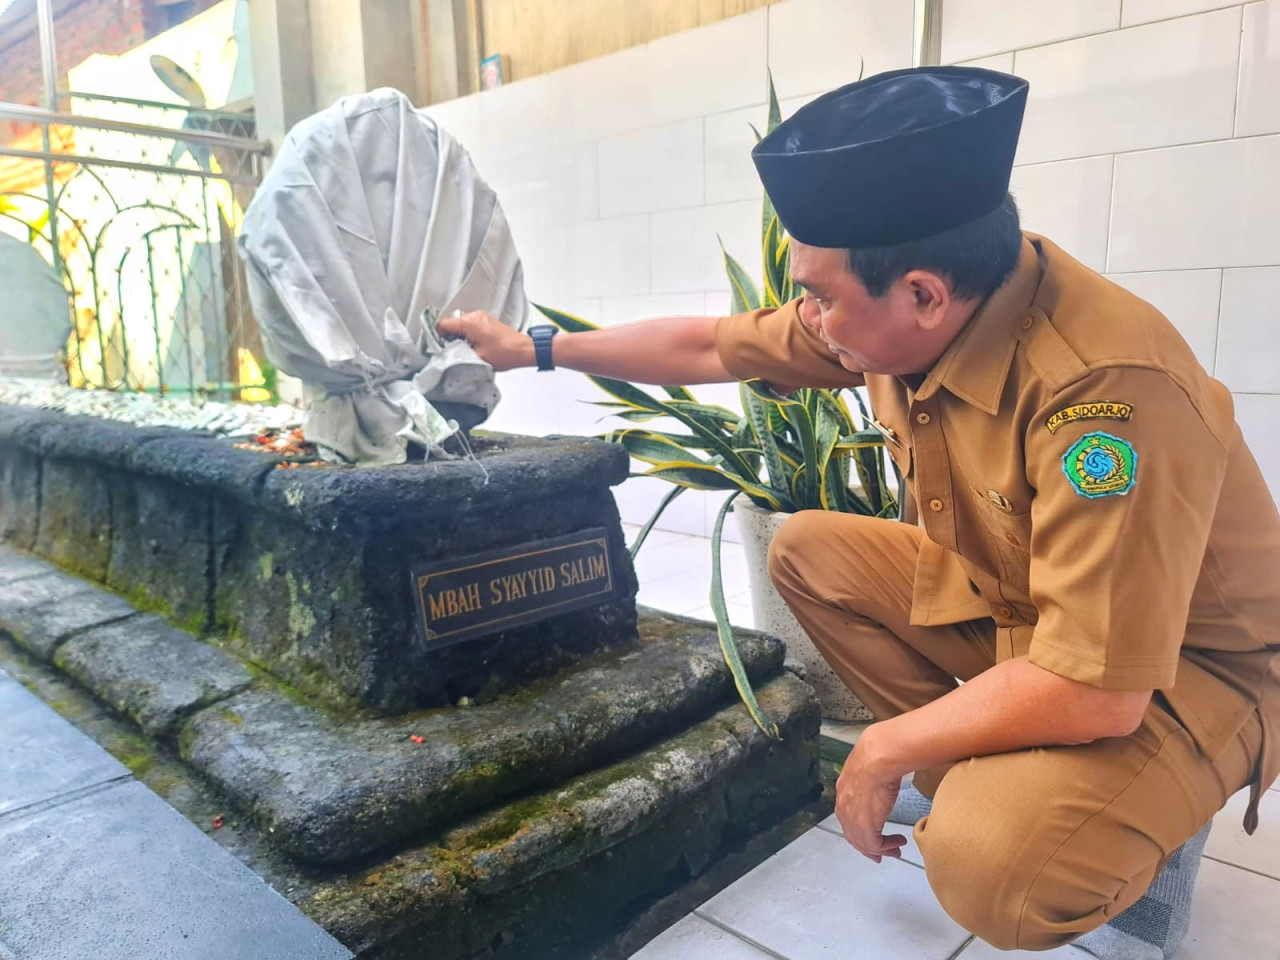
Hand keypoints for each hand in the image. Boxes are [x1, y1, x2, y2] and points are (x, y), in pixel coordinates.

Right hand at [436, 311, 533, 371]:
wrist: (523, 350)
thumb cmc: (505, 353)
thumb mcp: (476, 357)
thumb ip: (458, 354)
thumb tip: (446, 354)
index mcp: (470, 322)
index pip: (443, 324)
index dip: (437, 337)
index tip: (437, 347)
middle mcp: (475, 316)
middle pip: (451, 324)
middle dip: (448, 338)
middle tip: (449, 352)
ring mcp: (481, 317)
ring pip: (460, 325)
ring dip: (457, 337)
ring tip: (461, 351)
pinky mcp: (486, 321)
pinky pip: (469, 325)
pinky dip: (466, 335)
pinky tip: (471, 347)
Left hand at [834, 733, 907, 862]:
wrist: (877, 759)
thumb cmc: (877, 755)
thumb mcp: (869, 765)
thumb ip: (871, 774)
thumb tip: (884, 770)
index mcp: (843, 791)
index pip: (847, 817)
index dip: (857, 828)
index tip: (868, 835)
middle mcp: (844, 807)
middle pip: (853, 834)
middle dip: (866, 846)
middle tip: (879, 855)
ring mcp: (852, 818)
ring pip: (864, 842)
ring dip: (881, 849)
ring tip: (895, 851)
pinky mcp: (865, 827)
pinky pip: (875, 845)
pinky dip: (888, 847)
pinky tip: (899, 842)